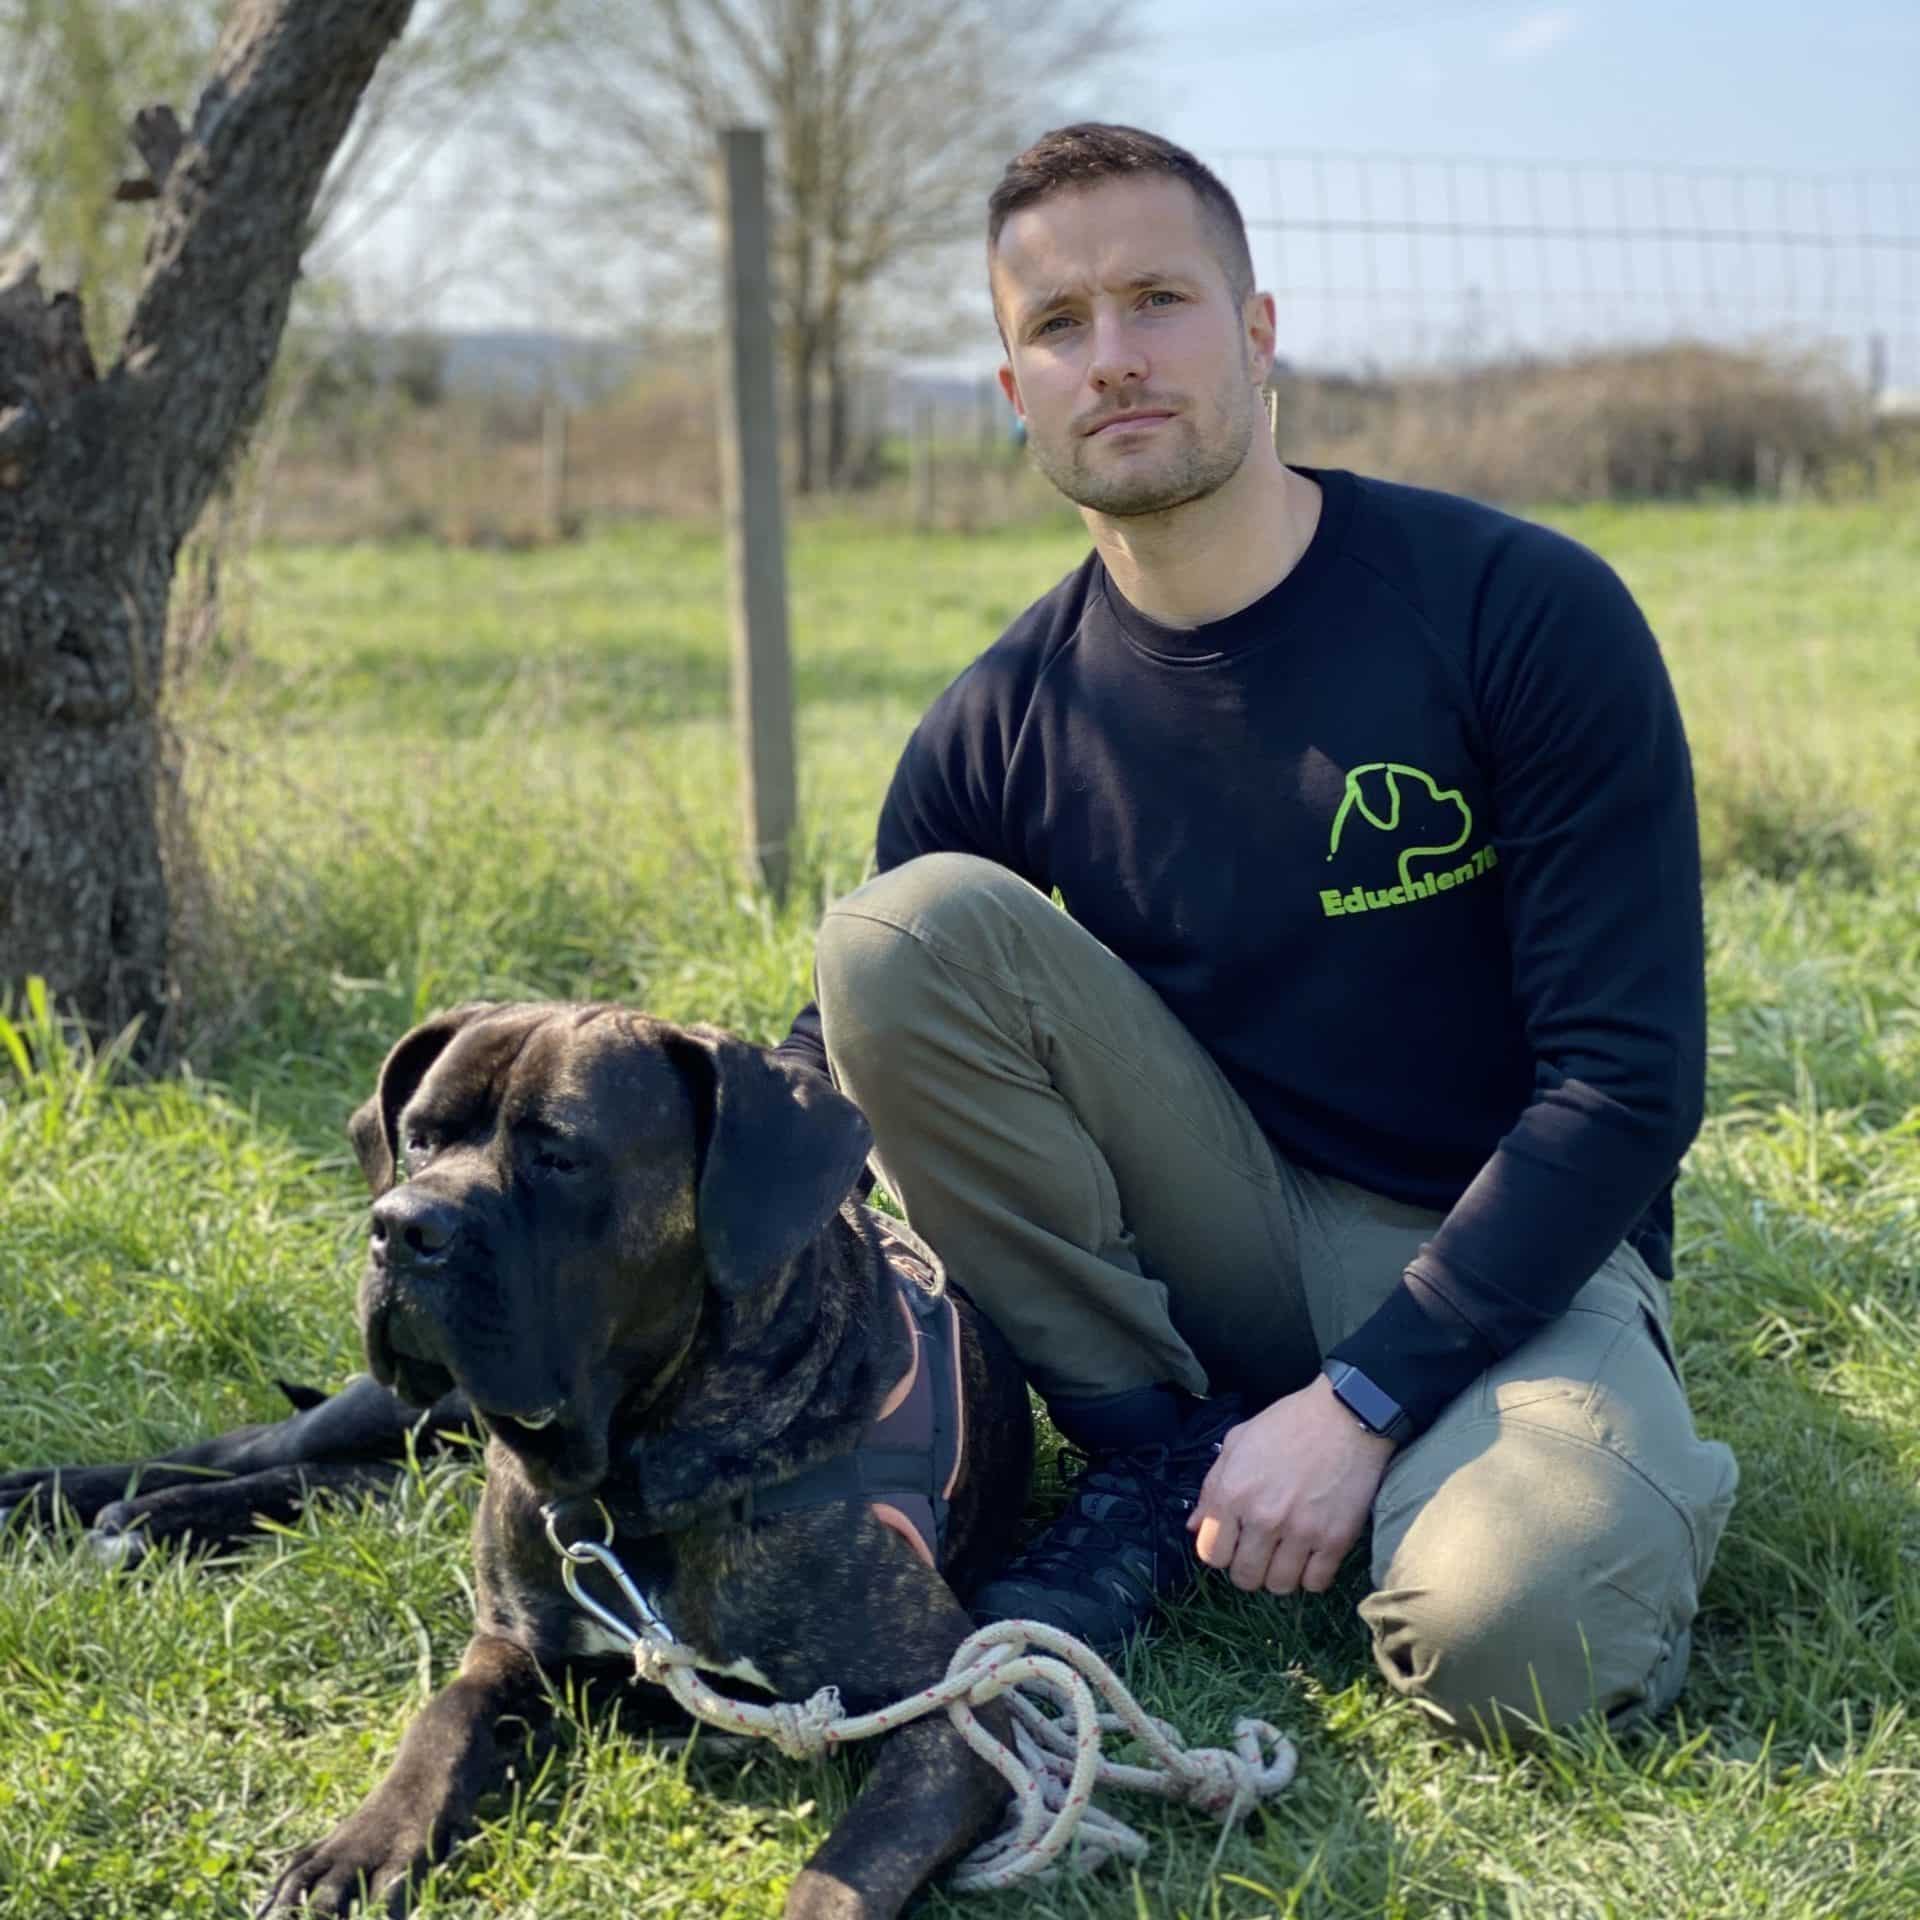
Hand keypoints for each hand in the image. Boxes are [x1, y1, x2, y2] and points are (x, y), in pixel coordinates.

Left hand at [1187, 1374, 1397, 1594]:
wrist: (1346, 1415)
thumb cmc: (1288, 1423)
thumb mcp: (1238, 1442)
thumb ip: (1212, 1486)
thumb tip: (1194, 1526)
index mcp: (1233, 1493)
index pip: (1211, 1554)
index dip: (1220, 1551)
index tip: (1233, 1542)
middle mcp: (1263, 1518)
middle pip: (1243, 1577)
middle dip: (1248, 1568)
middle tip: (1260, 1551)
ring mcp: (1300, 1532)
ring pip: (1278, 1586)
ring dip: (1279, 1575)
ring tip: (1286, 1554)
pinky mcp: (1335, 1540)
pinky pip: (1315, 1584)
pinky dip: (1311, 1576)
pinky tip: (1312, 1556)